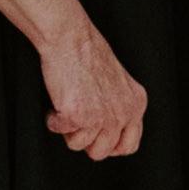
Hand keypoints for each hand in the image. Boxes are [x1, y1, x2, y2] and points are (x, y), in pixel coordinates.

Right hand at [35, 16, 150, 160]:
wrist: (71, 38)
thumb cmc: (89, 53)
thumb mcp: (118, 82)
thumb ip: (119, 107)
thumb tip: (108, 133)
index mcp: (136, 104)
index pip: (129, 145)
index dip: (109, 146)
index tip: (96, 138)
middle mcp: (122, 113)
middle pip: (101, 151)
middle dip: (85, 139)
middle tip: (77, 119)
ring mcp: (101, 116)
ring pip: (79, 145)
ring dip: (68, 129)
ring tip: (67, 106)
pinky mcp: (77, 115)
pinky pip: (59, 131)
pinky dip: (53, 119)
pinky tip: (57, 102)